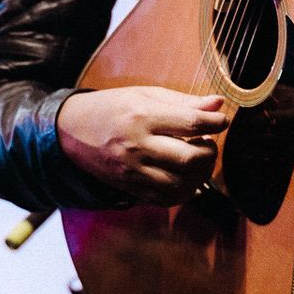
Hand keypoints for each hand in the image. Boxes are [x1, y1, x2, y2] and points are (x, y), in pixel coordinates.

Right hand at [57, 86, 227, 201]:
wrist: (72, 131)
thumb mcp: (146, 95)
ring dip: (200, 174)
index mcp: (142, 116)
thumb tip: (218, 104)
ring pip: (181, 184)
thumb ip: (184, 101)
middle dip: (210, 152)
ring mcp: (133, 170)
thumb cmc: (113, 108)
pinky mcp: (130, 188)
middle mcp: (137, 145)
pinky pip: (167, 198)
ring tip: (197, 160)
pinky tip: (185, 176)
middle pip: (190, 158)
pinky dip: (184, 191)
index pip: (191, 123)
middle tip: (206, 142)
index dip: (215, 122)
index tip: (221, 120)